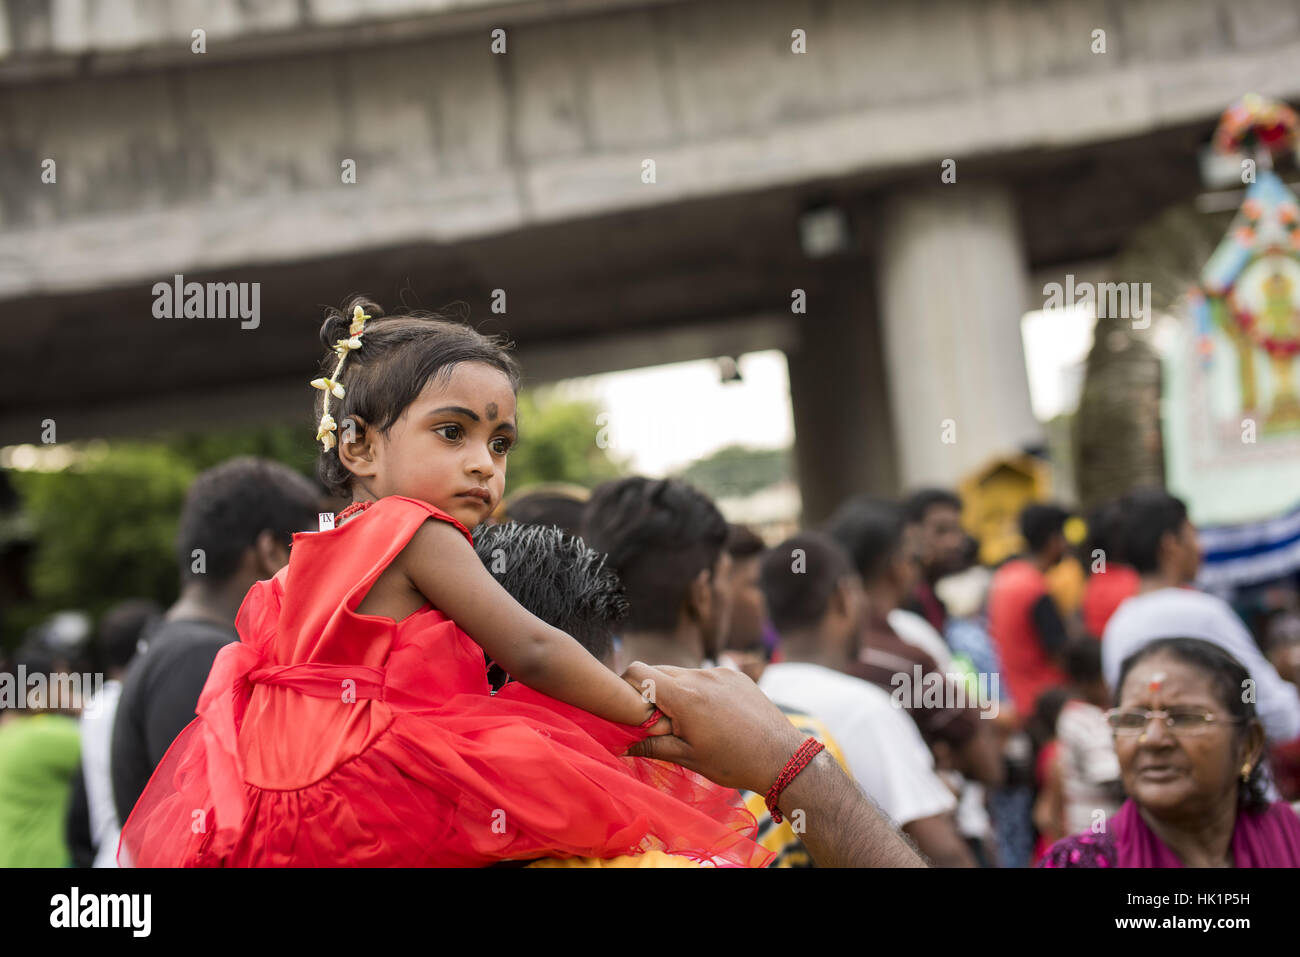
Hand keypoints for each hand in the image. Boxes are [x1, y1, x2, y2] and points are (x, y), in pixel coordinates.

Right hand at [619, 661, 803, 791]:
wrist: (782, 758)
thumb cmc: (733, 762)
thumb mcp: (688, 758)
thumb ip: (651, 745)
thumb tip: (620, 745)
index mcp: (684, 696)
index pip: (637, 672)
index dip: (626, 687)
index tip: (631, 709)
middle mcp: (700, 676)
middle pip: (658, 670)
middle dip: (650, 692)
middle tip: (659, 721)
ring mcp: (719, 672)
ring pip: (681, 673)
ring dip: (675, 691)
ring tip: (688, 721)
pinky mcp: (735, 674)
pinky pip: (704, 675)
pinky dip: (698, 689)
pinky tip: (711, 715)